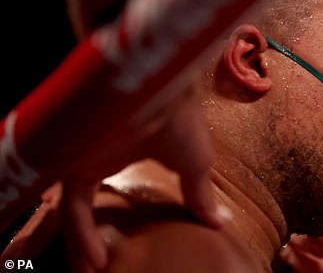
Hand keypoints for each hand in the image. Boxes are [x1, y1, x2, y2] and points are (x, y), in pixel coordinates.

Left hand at [41, 81, 228, 272]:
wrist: (166, 95)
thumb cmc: (184, 121)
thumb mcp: (196, 164)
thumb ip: (199, 193)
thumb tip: (219, 220)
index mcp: (132, 153)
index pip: (118, 190)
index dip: (118, 218)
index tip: (126, 246)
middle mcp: (105, 157)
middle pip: (90, 204)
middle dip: (88, 236)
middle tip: (96, 269)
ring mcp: (89, 160)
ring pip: (76, 210)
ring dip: (80, 245)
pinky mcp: (77, 165)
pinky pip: (74, 207)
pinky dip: (81, 235)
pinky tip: (94, 260)